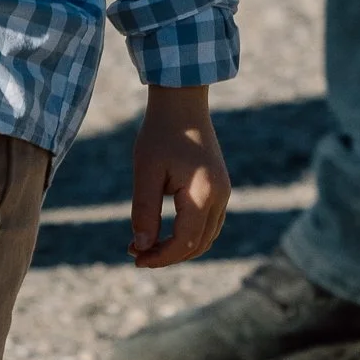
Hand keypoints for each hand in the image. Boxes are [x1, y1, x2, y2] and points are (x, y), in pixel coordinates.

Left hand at [129, 84, 228, 267]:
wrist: (183, 103)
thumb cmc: (160, 133)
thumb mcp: (146, 171)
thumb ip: (144, 211)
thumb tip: (141, 247)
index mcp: (203, 193)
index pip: (184, 242)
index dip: (161, 257)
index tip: (134, 257)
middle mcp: (220, 196)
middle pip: (198, 244)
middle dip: (168, 255)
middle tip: (136, 254)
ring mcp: (224, 192)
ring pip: (206, 237)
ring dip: (179, 247)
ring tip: (147, 245)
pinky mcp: (221, 188)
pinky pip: (209, 223)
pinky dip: (189, 234)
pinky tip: (164, 231)